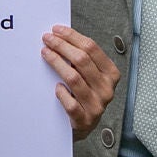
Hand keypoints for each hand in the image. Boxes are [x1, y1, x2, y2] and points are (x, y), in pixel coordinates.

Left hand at [43, 25, 119, 140]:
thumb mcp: (90, 76)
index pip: (92, 48)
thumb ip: (82, 60)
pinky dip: (61, 93)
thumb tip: (61, 35)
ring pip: (74, 78)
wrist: (84, 126)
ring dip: (56, 62)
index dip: (72, 36)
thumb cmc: (84, 95)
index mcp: (111, 74)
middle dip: (61, 46)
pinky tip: (56, 87)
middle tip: (47, 39)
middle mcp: (107, 89)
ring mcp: (97, 105)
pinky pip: (70, 103)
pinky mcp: (85, 120)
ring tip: (45, 53)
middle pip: (82, 60)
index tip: (56, 30)